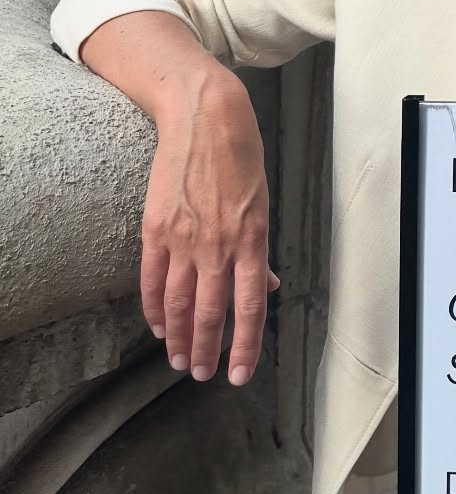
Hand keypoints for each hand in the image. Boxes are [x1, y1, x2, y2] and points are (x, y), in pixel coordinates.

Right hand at [140, 74, 279, 386]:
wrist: (204, 118)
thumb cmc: (241, 158)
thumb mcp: (263, 203)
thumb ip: (259, 251)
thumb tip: (265, 286)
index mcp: (251, 239)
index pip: (248, 307)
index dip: (244, 345)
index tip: (240, 374)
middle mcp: (217, 245)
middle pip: (208, 313)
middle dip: (204, 350)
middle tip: (199, 374)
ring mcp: (183, 238)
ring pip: (177, 303)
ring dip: (177, 337)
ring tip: (177, 360)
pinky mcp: (156, 228)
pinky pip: (152, 278)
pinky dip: (153, 306)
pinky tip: (156, 324)